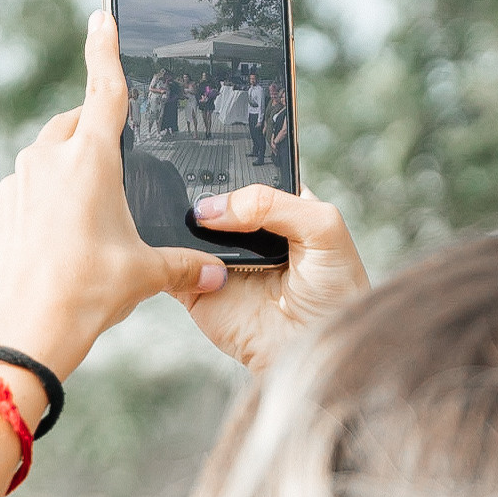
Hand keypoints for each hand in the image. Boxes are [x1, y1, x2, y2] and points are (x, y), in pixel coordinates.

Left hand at [0, 11, 228, 379]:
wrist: (22, 332)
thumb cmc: (86, 294)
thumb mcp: (145, 276)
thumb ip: (185, 266)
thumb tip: (217, 274)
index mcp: (90, 160)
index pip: (103, 90)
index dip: (105, 50)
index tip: (102, 15)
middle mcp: (48, 162)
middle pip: (73, 126)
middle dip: (93, 135)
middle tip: (116, 167)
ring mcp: (16, 186)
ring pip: (45, 162)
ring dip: (66, 175)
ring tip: (91, 221)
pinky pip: (25, 197)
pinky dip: (43, 208)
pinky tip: (59, 245)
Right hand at [169, 183, 369, 371]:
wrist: (314, 349)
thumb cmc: (335, 292)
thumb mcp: (322, 226)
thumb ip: (272, 203)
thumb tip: (211, 209)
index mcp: (279, 208)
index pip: (249, 174)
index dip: (233, 163)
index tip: (212, 147)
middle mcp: (246, 232)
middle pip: (213, 198)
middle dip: (200, 191)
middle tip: (189, 180)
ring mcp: (218, 259)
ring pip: (185, 228)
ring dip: (177, 219)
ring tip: (179, 210)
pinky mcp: (195, 286)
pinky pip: (170, 264)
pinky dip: (162, 253)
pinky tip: (166, 241)